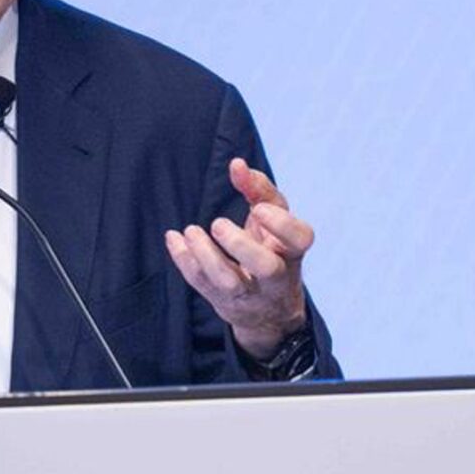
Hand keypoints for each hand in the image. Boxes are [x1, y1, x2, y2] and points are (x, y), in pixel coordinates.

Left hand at [164, 159, 313, 360]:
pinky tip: (174, 238)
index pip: (300, 238)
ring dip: (206, 256)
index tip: (258, 209)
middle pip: (265, 267)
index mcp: (292, 251)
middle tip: (218, 223)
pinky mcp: (224, 302)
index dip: (281, 224)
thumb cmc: (271, 248)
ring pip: (229, 282)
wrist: (267, 309)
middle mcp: (275, 277)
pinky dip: (185, 261)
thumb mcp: (274, 219)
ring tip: (191, 231)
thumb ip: (259, 189)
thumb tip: (236, 164)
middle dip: (241, 245)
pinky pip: (202, 285)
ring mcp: (249, 294)